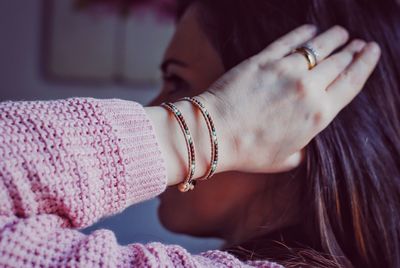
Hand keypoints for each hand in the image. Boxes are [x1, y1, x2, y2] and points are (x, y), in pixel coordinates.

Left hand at [197, 24, 380, 173]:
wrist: (216, 133)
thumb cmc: (250, 151)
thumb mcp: (287, 159)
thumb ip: (305, 148)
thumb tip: (308, 141)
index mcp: (319, 115)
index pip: (351, 83)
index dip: (365, 64)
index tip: (371, 52)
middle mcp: (308, 89)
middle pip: (339, 61)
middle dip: (353, 49)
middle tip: (358, 43)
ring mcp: (286, 71)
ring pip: (319, 46)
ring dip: (334, 37)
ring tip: (341, 33)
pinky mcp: (264, 60)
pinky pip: (290, 41)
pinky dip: (304, 33)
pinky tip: (310, 30)